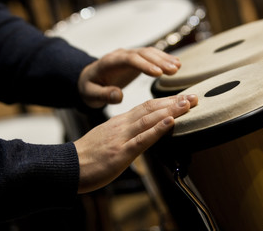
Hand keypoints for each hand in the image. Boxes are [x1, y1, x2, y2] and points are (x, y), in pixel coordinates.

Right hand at [74, 94, 197, 192]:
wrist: (69, 166)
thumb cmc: (89, 154)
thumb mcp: (109, 137)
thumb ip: (126, 132)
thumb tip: (143, 131)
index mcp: (121, 122)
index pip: (147, 107)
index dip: (167, 102)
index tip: (183, 98)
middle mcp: (123, 125)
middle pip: (151, 109)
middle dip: (174, 103)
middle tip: (194, 97)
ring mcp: (122, 138)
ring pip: (149, 120)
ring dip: (171, 111)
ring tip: (187, 104)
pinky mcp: (120, 152)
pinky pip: (141, 139)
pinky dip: (157, 130)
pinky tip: (169, 122)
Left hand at [78, 47, 180, 107]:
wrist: (89, 78)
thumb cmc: (89, 88)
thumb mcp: (90, 95)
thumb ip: (103, 95)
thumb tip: (118, 96)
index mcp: (109, 63)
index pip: (129, 59)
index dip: (144, 65)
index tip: (158, 74)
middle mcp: (121, 55)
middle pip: (142, 53)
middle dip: (159, 61)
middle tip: (174, 70)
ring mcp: (129, 55)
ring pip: (149, 52)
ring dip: (164, 58)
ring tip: (178, 67)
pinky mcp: (136, 59)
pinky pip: (151, 56)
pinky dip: (163, 59)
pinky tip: (176, 64)